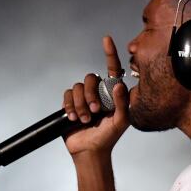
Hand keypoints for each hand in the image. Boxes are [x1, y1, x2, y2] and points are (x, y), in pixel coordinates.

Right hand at [60, 36, 129, 157]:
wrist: (89, 151)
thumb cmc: (108, 137)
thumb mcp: (121, 121)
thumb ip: (122, 103)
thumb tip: (119, 85)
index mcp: (112, 93)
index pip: (112, 69)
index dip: (110, 53)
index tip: (106, 39)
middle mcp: (98, 92)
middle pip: (90, 78)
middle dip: (90, 95)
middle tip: (94, 112)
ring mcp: (84, 97)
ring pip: (77, 87)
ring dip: (80, 105)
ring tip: (83, 119)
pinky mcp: (71, 103)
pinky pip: (67, 95)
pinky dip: (70, 106)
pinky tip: (72, 118)